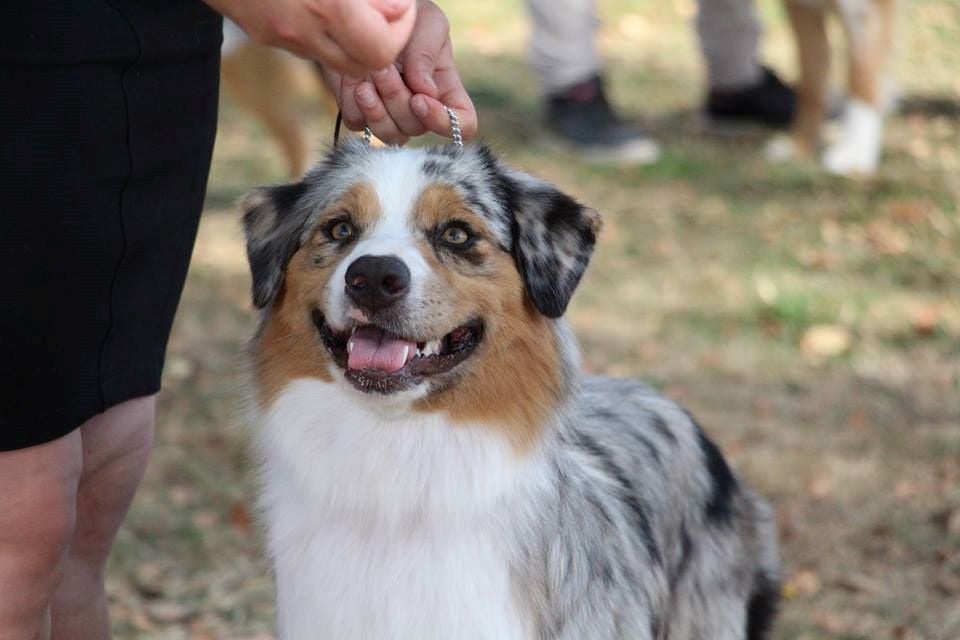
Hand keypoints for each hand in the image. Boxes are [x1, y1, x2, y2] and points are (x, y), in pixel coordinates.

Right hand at [206, 0, 416, 75]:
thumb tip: (398, 8)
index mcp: (327, 6)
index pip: (383, 49)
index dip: (401, 29)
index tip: (401, 3)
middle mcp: (303, 29)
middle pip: (364, 66)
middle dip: (384, 42)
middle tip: (388, 11)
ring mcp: (280, 36)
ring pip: (336, 61)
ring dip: (358, 41)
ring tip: (362, 9)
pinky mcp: (264, 34)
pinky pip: (309, 47)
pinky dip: (328, 34)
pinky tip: (326, 5)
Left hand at [323, 0, 477, 143]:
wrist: (368, 8)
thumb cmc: (410, 14)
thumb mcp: (428, 22)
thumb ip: (427, 54)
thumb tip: (423, 90)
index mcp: (446, 89)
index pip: (463, 125)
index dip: (444, 122)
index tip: (420, 99)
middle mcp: (421, 108)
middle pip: (417, 128)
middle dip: (398, 100)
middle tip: (384, 68)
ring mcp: (391, 114)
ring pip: (390, 135)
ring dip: (377, 110)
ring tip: (366, 80)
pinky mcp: (361, 110)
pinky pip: (359, 124)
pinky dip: (354, 106)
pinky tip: (353, 81)